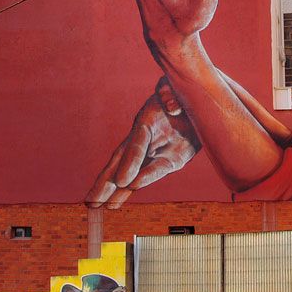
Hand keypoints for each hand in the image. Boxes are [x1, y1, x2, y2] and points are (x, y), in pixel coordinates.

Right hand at [86, 78, 200, 207]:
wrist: (200, 99)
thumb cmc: (182, 90)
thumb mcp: (175, 85)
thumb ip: (170, 92)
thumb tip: (173, 108)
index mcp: (147, 121)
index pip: (137, 144)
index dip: (130, 162)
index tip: (123, 181)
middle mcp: (147, 138)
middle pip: (123, 162)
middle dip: (107, 182)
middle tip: (90, 201)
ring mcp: (157, 150)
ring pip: (133, 172)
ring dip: (118, 190)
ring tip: (102, 206)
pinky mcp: (172, 159)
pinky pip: (157, 172)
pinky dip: (144, 182)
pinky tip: (126, 194)